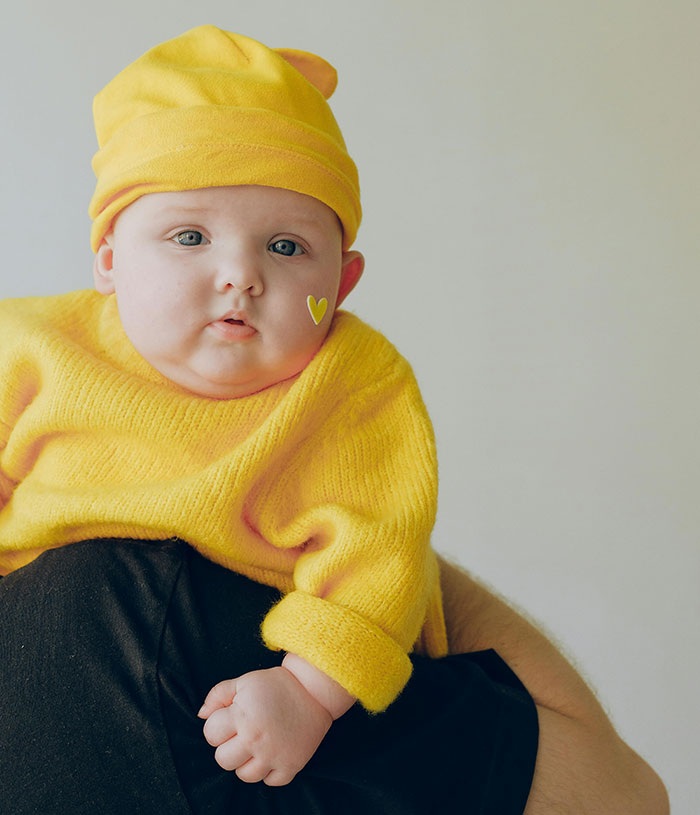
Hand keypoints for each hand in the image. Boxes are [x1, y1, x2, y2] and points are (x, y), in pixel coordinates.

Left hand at [198, 666, 332, 785]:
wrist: (315, 690)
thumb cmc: (277, 684)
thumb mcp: (245, 681)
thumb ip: (218, 695)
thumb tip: (201, 715)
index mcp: (242, 716)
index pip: (211, 734)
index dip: (218, 725)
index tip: (230, 718)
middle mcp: (256, 739)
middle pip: (223, 760)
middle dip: (228, 746)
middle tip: (242, 733)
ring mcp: (274, 755)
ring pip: (244, 776)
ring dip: (246, 761)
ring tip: (256, 744)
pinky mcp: (291, 766)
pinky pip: (269, 782)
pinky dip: (269, 771)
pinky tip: (272, 752)